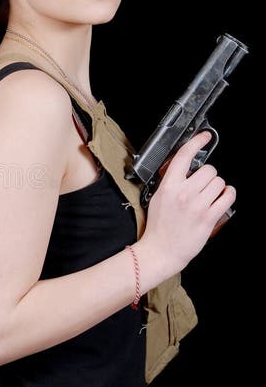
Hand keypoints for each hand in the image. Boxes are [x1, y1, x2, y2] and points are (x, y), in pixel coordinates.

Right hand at [143, 130, 235, 270]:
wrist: (162, 250)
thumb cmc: (159, 226)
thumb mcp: (158, 197)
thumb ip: (171, 182)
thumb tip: (184, 168)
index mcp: (168, 186)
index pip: (184, 156)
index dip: (196, 142)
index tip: (204, 136)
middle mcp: (184, 193)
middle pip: (208, 170)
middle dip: (208, 175)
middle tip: (202, 185)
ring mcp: (197, 205)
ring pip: (219, 182)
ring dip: (217, 186)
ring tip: (210, 194)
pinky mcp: (209, 217)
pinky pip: (227, 196)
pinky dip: (227, 194)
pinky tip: (222, 197)